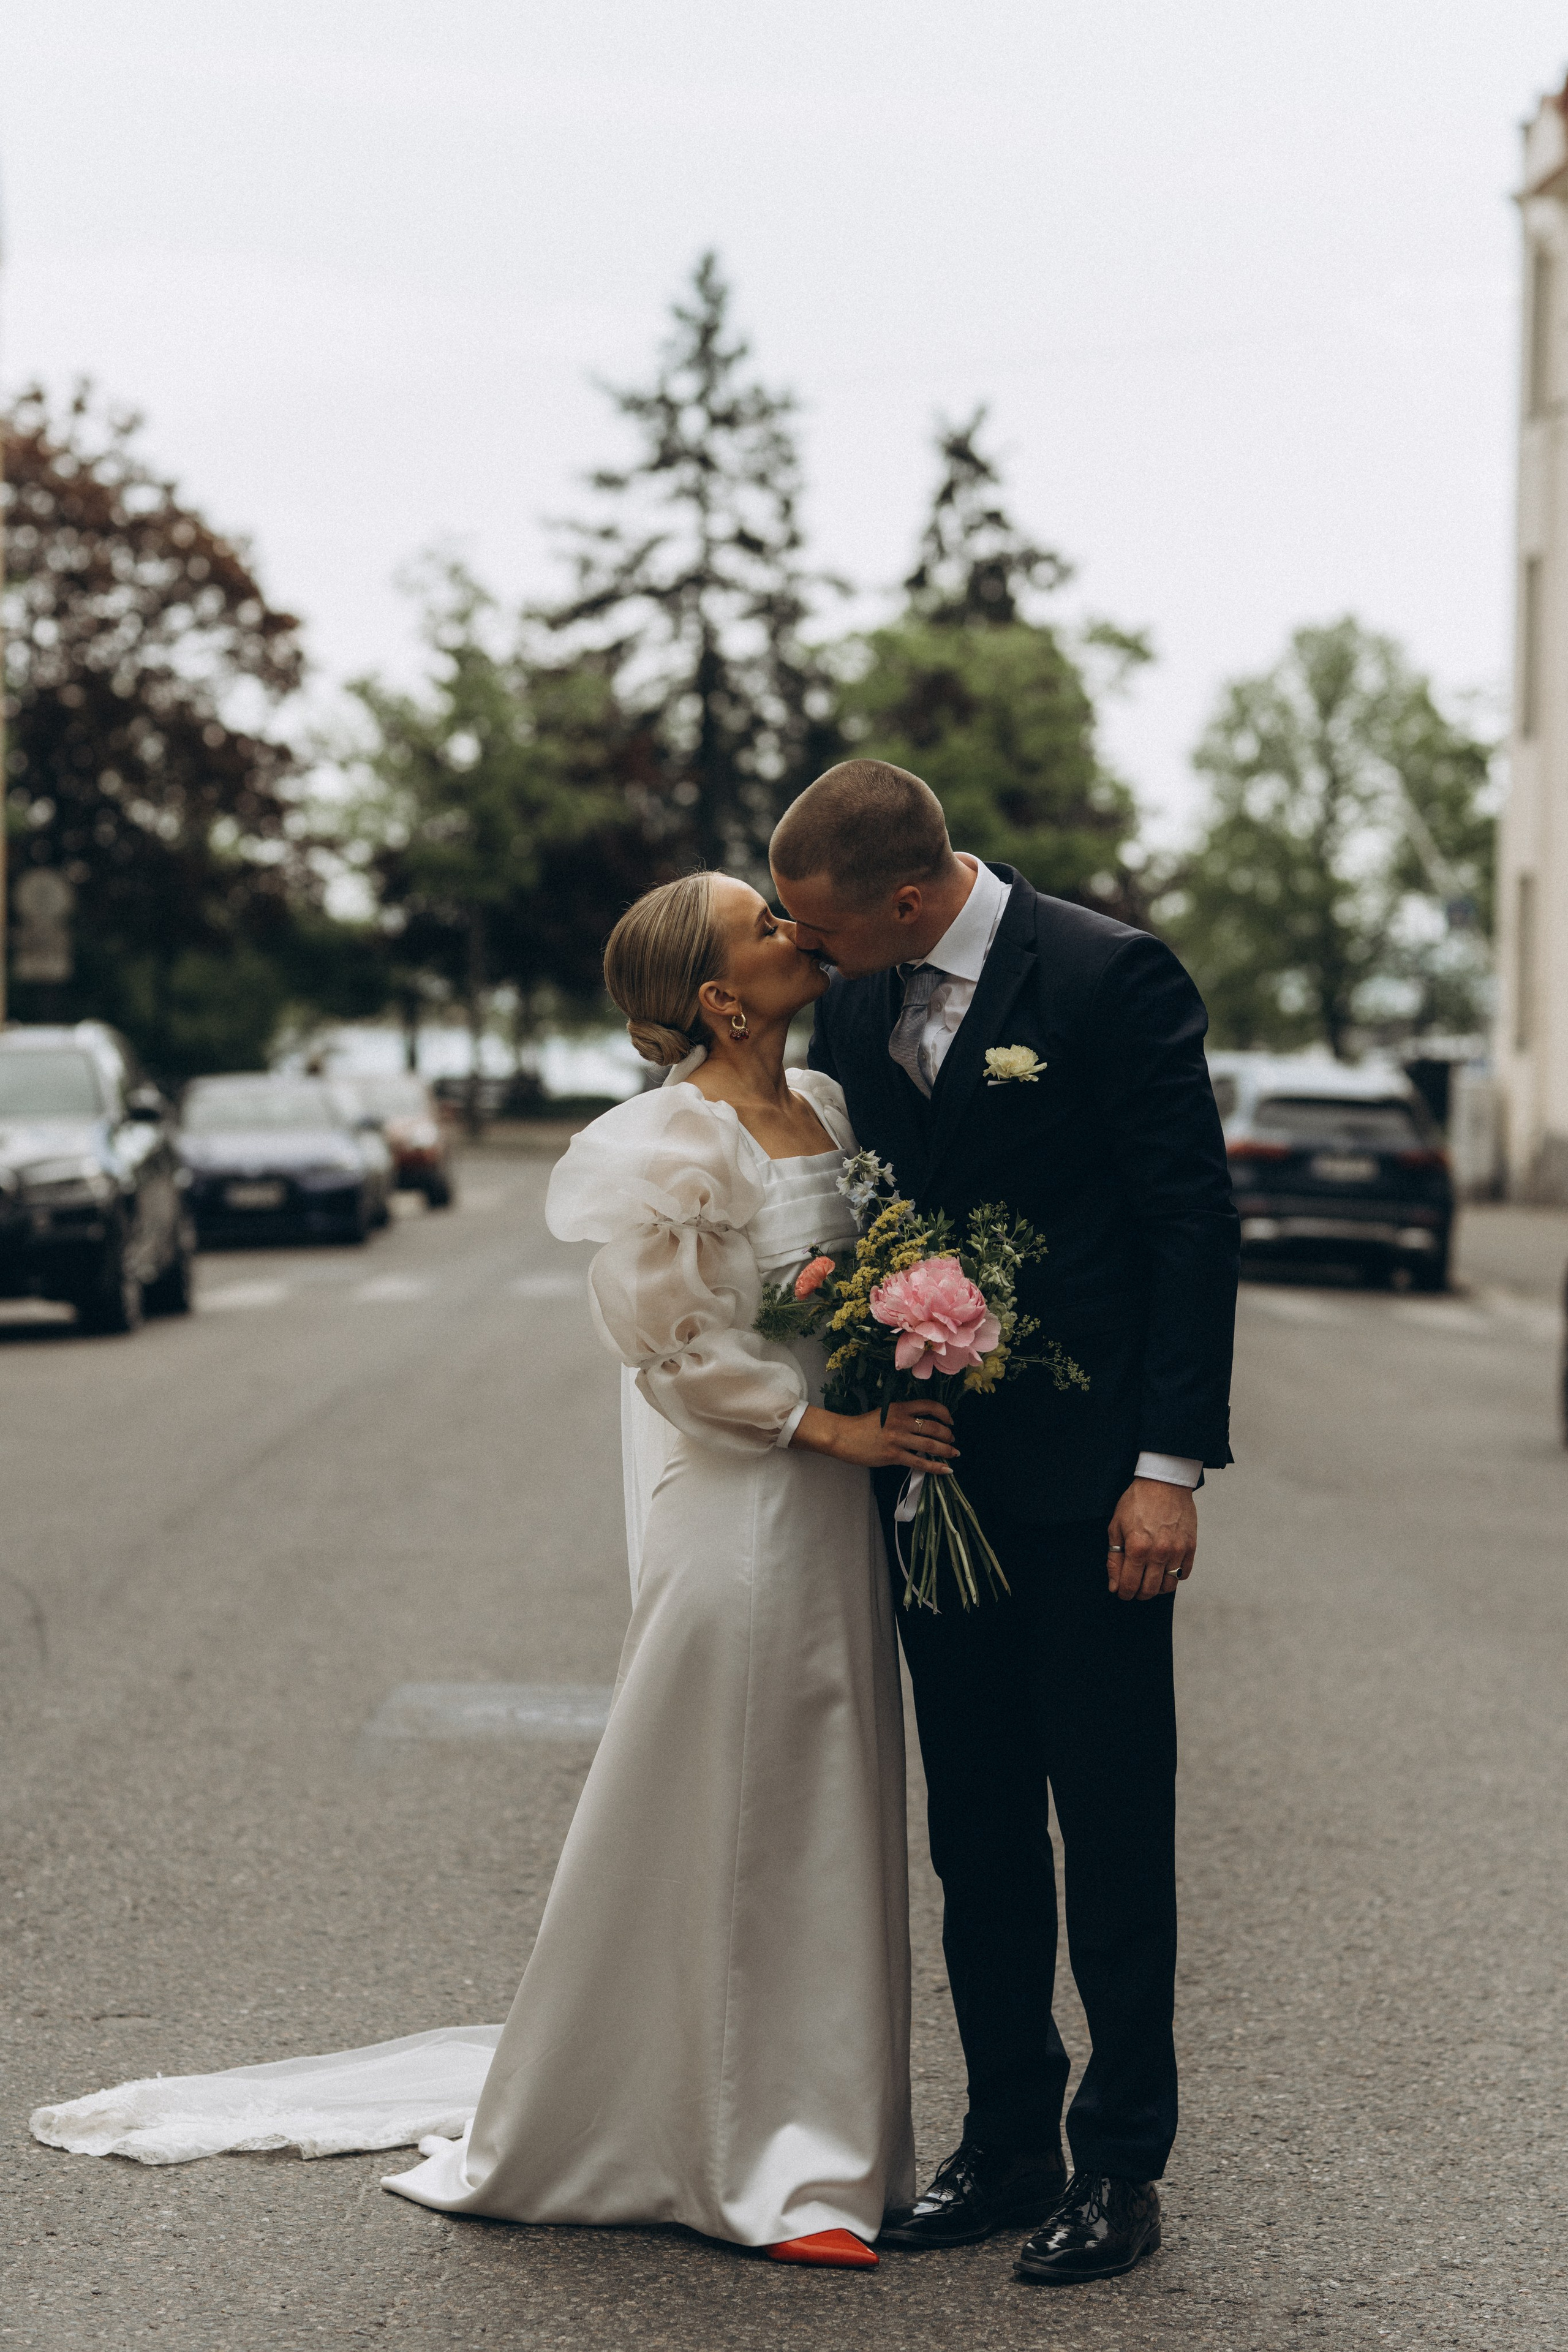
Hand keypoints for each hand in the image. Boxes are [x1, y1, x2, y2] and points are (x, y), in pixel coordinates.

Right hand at [793, 1399, 957, 1473]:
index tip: (950, 1421)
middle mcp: (901, 1421)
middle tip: (952, 1440)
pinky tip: (946, 1470)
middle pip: (933, 1427)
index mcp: (899, 1408)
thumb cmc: (862, 1425)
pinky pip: (920, 1463)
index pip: (929, 1406)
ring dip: (946, 1450)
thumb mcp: (884, 1413)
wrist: (842, 1436)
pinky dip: (935, 1467)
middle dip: (947, 1435)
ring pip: (930, 1445)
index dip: (944, 1413)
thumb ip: (902, 1417)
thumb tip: (922, 1426)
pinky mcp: (893, 1455)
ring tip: (954, 1453)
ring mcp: (898, 1439)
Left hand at [1106, 1477, 1196, 1600]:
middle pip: (1149, 1590)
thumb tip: (1115, 1585)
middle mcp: (1159, 1552)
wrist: (1164, 1482)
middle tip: (1134, 1588)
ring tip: (1150, 1579)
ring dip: (1157, 1588)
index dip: (1124, 1593)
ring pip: (1168, 1586)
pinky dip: (1174, 1577)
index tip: (1122, 1592)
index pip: (1130, 1585)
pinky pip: (1183, 1574)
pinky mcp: (1190, 1547)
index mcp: (1137, 1548)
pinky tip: (1165, 1569)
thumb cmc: (1137, 1501)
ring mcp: (1177, 1550)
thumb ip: (1114, 1559)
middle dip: (1139, 1594)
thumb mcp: (1116, 1526)